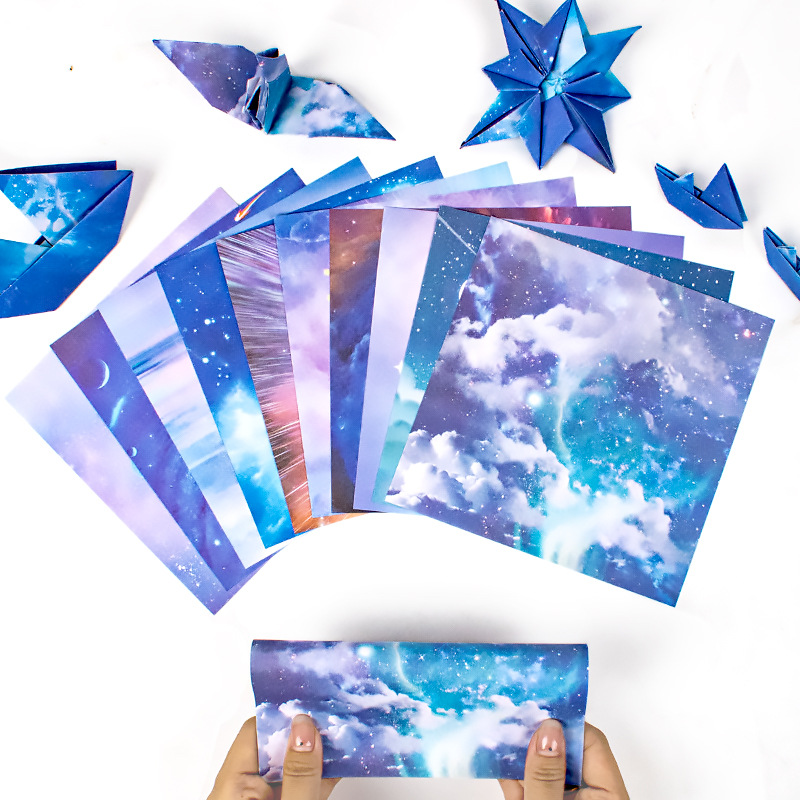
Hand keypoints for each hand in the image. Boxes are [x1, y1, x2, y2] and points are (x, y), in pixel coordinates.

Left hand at [207, 714, 338, 799]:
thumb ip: (298, 774)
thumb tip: (304, 727)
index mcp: (231, 788)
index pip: (255, 730)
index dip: (286, 715)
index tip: (315, 704)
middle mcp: (240, 792)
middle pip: (274, 746)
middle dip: (305, 731)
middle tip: (337, 716)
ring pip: (288, 766)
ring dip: (316, 752)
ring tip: (345, 734)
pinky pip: (295, 785)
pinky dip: (317, 775)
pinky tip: (342, 763)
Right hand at [498, 720, 627, 798]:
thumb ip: (546, 776)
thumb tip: (547, 730)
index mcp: (608, 796)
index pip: (591, 741)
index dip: (562, 724)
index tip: (534, 711)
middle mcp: (593, 796)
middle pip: (565, 752)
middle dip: (534, 743)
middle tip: (508, 726)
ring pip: (547, 767)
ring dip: (520, 761)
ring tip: (497, 748)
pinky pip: (537, 784)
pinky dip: (517, 779)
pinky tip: (498, 768)